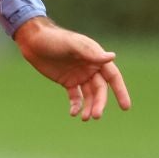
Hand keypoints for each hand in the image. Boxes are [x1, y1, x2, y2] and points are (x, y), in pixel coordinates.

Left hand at [14, 17, 130, 120]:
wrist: (33, 40)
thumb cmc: (54, 39)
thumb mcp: (72, 45)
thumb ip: (91, 53)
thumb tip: (112, 56)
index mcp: (95, 57)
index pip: (112, 76)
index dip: (120, 91)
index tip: (125, 107)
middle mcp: (90, 67)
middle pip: (100, 90)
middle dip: (99, 103)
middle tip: (96, 116)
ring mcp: (79, 75)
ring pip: (89, 95)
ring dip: (88, 107)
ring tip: (84, 118)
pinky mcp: (67, 81)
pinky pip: (75, 97)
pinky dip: (76, 105)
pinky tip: (73, 113)